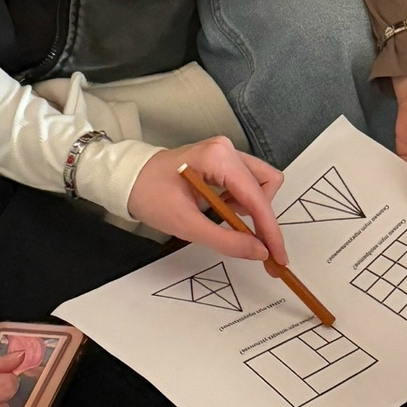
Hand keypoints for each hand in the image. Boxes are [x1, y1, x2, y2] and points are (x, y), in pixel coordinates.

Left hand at [128, 138, 287, 264]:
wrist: (128, 179)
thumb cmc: (150, 196)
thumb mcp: (186, 224)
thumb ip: (226, 240)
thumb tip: (260, 252)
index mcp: (218, 158)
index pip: (257, 197)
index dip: (270, 230)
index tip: (278, 256)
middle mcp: (227, 149)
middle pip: (267, 184)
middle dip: (262, 216)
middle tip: (250, 241)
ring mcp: (226, 152)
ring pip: (260, 183)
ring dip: (252, 208)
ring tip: (226, 219)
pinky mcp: (223, 160)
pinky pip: (247, 182)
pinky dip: (242, 202)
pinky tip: (222, 209)